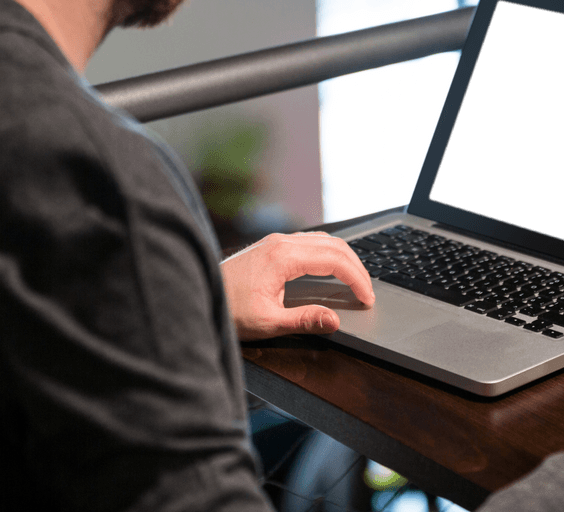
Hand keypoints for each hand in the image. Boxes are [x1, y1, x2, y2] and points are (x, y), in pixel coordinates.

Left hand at [220, 232, 374, 340]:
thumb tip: (334, 320)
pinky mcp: (271, 245)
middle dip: (356, 266)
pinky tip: (331, 268)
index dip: (357, 278)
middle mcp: (281, 242)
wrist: (196, 295)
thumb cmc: (227, 309)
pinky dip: (329, 253)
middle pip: (334, 244)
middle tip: (367, 291)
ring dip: (344, 257)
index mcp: (283, 257)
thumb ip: (304, 320)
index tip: (367, 297)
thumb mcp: (267, 322)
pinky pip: (310, 241)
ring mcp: (276, 241)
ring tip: (355, 280)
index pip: (335, 260)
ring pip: (323, 239)